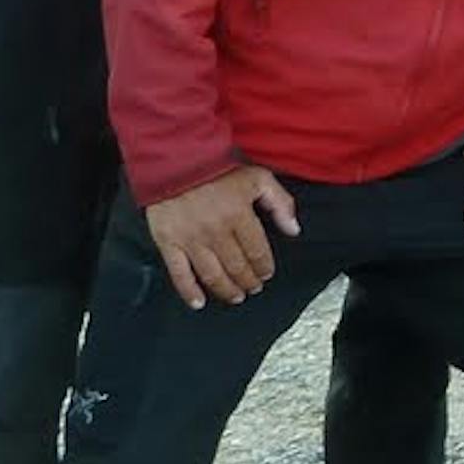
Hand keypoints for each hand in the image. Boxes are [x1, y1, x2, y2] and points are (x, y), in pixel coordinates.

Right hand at [144, 162, 298, 308]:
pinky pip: (179, 273)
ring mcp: (191, 239)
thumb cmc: (219, 169)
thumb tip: (294, 230)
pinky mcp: (168, 242)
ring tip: (236, 296)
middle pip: (237, 266)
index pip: (257, 251)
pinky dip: (189, 291)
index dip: (264, 266)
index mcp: (239, 215)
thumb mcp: (258, 178)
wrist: (177, 160)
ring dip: (227, 290)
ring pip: (213, 275)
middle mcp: (216, 231)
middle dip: (249, 281)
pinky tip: (199, 302)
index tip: (267, 273)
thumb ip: (280, 203)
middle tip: (253, 287)